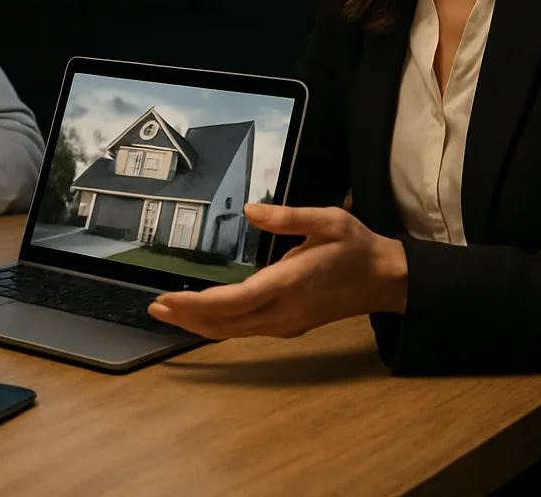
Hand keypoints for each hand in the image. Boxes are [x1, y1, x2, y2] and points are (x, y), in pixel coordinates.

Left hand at [147, 204, 406, 339]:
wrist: (386, 280)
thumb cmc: (356, 246)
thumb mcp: (329, 220)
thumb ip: (289, 216)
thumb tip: (252, 211)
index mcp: (291, 283)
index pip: (236, 300)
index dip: (198, 304)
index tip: (168, 299)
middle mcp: (284, 310)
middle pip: (227, 323)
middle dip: (188, 317)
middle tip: (155, 308)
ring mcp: (286, 322)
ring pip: (234, 331)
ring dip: (199, 323)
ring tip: (168, 312)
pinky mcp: (287, 325)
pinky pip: (245, 330)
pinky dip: (218, 325)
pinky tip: (200, 316)